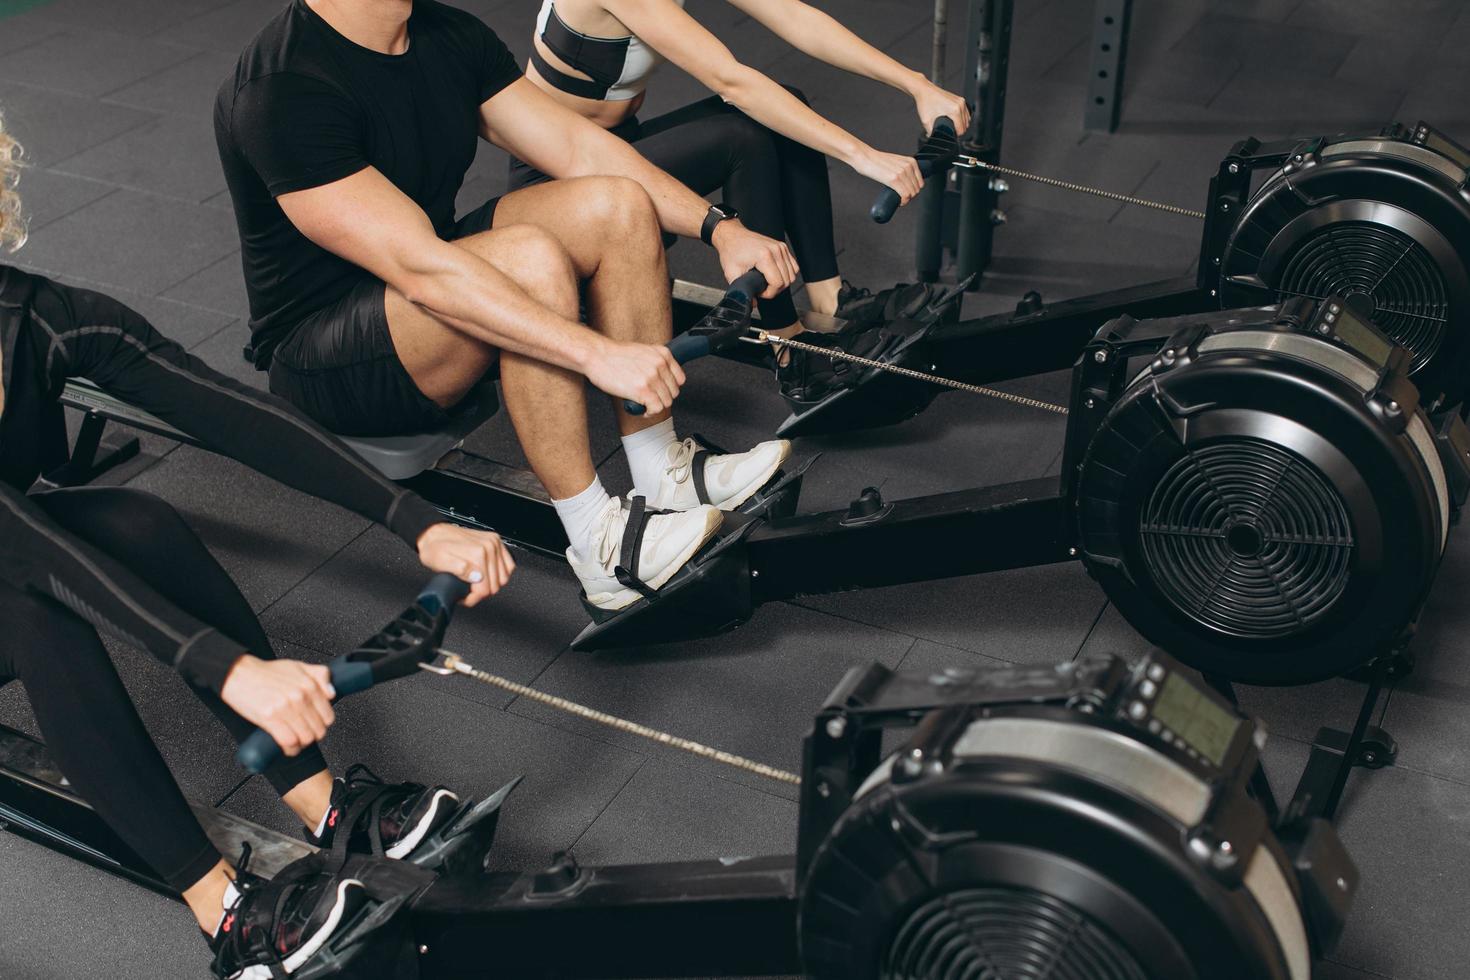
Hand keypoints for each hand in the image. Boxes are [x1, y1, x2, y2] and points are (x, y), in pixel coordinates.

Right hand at [221, 655, 335, 757]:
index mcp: (309, 685)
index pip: (328, 716)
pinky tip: (288, 747)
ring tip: (296, 741)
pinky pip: (289, 741)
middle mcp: (299, 696)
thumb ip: (320, 676)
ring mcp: (285, 708)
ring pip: (305, 738)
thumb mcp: (298, 666)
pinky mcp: (270, 718)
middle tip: (304, 733)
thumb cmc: (266, 672)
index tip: (315, 725)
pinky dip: (290, 749)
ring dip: (302, 744)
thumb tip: (332, 693)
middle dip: (312, 735)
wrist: (239, 674)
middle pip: (318, 730)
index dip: (322, 724)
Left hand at [416, 523, 515, 605]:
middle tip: (468, 593)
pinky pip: (509, 565)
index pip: (485, 588)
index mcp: (478, 552)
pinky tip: (488, 575)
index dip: (474, 598)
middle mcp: (489, 546)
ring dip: (491, 584)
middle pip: (495, 584)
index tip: (465, 598)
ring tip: (477, 584)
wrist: (434, 534)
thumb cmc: (435, 548)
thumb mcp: (440, 562)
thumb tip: (477, 577)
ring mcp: (494, 543)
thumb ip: (459, 570)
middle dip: (481, 592)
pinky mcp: (496, 542)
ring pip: (504, 577)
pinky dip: (500, 573)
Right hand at [585, 336, 685, 414]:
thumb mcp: (642, 352)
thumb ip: (655, 363)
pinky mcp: (643, 391)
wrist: (597, 355)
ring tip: (644, 404)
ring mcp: (652, 378)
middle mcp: (660, 365)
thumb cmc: (614, 355)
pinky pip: (656, 409)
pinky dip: (650, 413)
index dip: (670, 388)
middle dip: (661, 398)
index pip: (680, 379)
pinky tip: (642, 409)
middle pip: (673, 392)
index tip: (662, 391)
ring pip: (666, 402)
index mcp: (662, 354)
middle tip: (649, 399)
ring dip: (655, 406)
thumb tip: (662, 379)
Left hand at [709, 219, 797, 299]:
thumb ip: (742, 291)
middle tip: (762, 288)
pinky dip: (787, 274)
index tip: (759, 292)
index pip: (777, 283)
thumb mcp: (732, 274)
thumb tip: (753, 304)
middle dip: (775, 289)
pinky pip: (793, 266)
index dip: (769, 293)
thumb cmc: (731, 251)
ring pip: (792, 275)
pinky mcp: (783, 247)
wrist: (732, 235)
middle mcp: (775, 250)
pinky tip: (775, 275)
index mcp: (764, 256)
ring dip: (782, 282)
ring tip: (768, 282)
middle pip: (787, 280)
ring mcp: (780, 248)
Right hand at [850, 147, 923, 206]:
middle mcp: (908, 166)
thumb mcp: (896, 162)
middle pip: (916, 189)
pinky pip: (905, 195)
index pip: (920, 183)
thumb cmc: (876, 160)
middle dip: (909, 196)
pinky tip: (899, 202)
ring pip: (911, 193)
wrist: (865, 157)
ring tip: (899, 199)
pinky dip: (903, 202)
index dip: (913, 191)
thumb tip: (907, 182)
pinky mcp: (894, 179)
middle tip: (901, 197)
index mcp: (911, 162)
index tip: (906, 194)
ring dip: (906, 200)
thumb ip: (903, 169)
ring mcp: (902, 173)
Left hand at [914, 82, 970, 135]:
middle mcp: (960, 105)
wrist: (924, 90)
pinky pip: (966, 112)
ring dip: (961, 124)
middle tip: (948, 132)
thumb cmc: (925, 102)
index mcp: (955, 110)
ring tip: (952, 127)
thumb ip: (931, 132)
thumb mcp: (926, 121)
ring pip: (967, 119)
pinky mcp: (960, 99)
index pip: (961, 129)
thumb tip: (934, 139)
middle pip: (965, 125)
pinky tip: (956, 120)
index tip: (948, 136)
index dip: (955, 135)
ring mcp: (961, 101)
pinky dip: (962, 117)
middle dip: (958, 130)